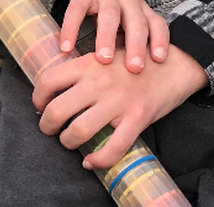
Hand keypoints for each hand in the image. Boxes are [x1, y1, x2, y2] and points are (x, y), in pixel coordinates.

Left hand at [33, 46, 207, 168]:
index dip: (38, 97)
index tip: (40, 105)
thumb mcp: (108, 52)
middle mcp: (100, 81)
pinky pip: (112, 149)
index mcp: (91, 63)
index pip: (49, 80)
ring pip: (79, 131)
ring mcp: (118, 101)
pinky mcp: (137, 118)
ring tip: (69, 141)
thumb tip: (59, 85)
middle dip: (47, 126)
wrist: (176, 62)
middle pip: (57, 110)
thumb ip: (86, 67)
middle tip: (50, 129)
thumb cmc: (139, 59)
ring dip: (68, 142)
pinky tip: (92, 161)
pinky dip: (97, 161)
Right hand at [59, 0, 168, 72]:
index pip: (156, 23)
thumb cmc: (117, 5)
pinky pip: (76, 11)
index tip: (159, 59)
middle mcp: (128, 0)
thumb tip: (135, 80)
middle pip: (136, 21)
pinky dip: (71, 29)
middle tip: (134, 68)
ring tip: (104, 59)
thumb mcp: (129, 18)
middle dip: (136, 45)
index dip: (160, 40)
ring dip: (107, 37)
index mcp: (142, 9)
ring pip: (110, 15)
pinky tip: (66, 47)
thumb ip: (132, 42)